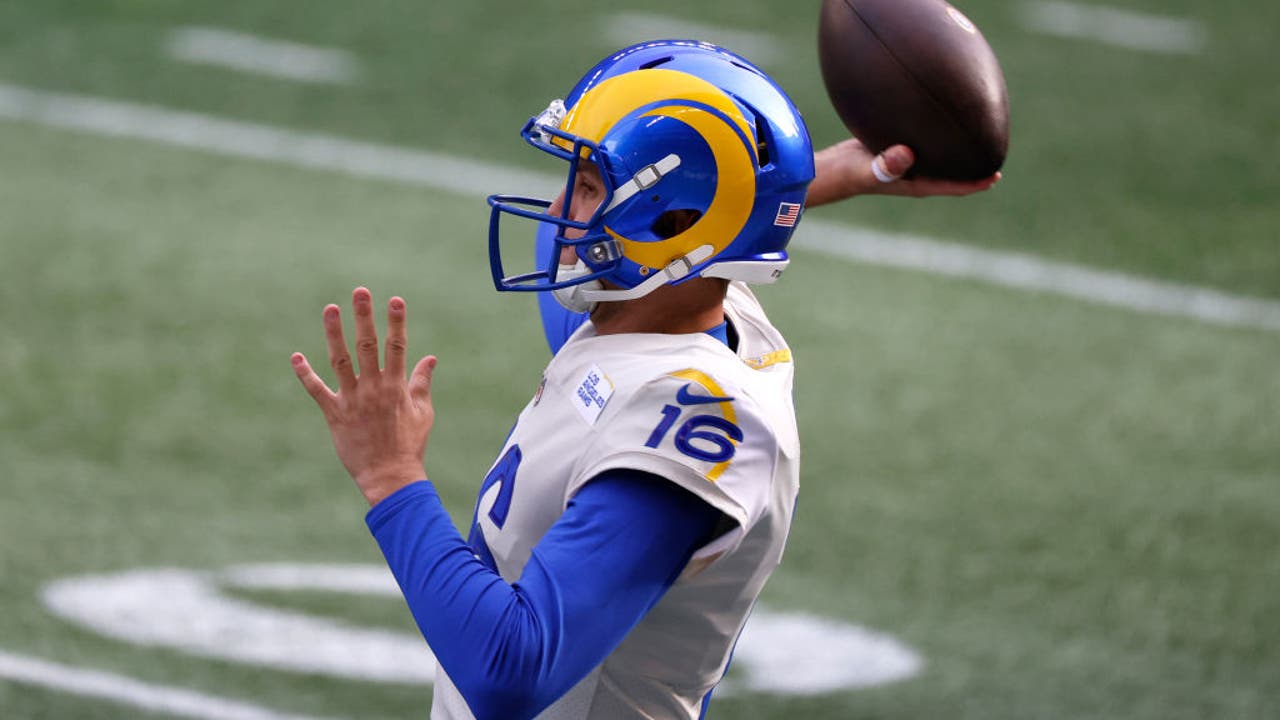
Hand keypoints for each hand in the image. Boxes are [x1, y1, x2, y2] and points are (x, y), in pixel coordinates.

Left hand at [291, 287, 437, 506]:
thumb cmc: (410, 444)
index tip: (395, 299)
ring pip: (341, 360)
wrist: (389, 476)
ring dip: (334, 334)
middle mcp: (373, 388)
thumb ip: (422, 382)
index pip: (398, 347)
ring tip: (330, 308)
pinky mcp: (335, 414)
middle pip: (368, 345)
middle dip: (364, 317)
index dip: (396, 322)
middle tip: (360, 292)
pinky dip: (305, 374)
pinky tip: (295, 357)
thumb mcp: (423, 412)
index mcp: (396, 386)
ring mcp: (353, 400)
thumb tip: (431, 358)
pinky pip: (317, 391)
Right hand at [806, 138, 1000, 207]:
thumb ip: (886, 164)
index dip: (977, 182)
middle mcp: (919, 172)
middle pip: (953, 170)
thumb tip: (907, 153)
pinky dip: (939, 131)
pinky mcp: (901, 147)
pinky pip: (927, 140)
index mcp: (918, 182)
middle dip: (974, 163)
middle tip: (996, 147)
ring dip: (958, 146)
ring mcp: (911, 161)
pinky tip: (943, 111)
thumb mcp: (867, 168)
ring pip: (942, 154)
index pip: (954, 185)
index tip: (996, 174)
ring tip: (977, 128)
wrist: (832, 167)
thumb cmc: (849, 172)